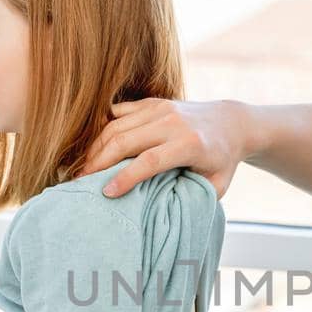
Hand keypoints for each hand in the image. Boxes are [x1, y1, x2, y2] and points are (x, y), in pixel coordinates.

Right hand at [76, 98, 248, 199]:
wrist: (231, 123)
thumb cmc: (222, 161)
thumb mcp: (216, 186)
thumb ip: (192, 196)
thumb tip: (162, 209)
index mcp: (189, 144)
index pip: (150, 161)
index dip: (126, 177)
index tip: (107, 194)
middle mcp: (172, 122)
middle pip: (125, 140)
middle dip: (99, 163)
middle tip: (80, 183)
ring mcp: (160, 108)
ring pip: (116, 126)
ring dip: (95, 148)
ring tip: (83, 170)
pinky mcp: (152, 102)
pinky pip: (118, 113)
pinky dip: (102, 130)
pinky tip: (94, 149)